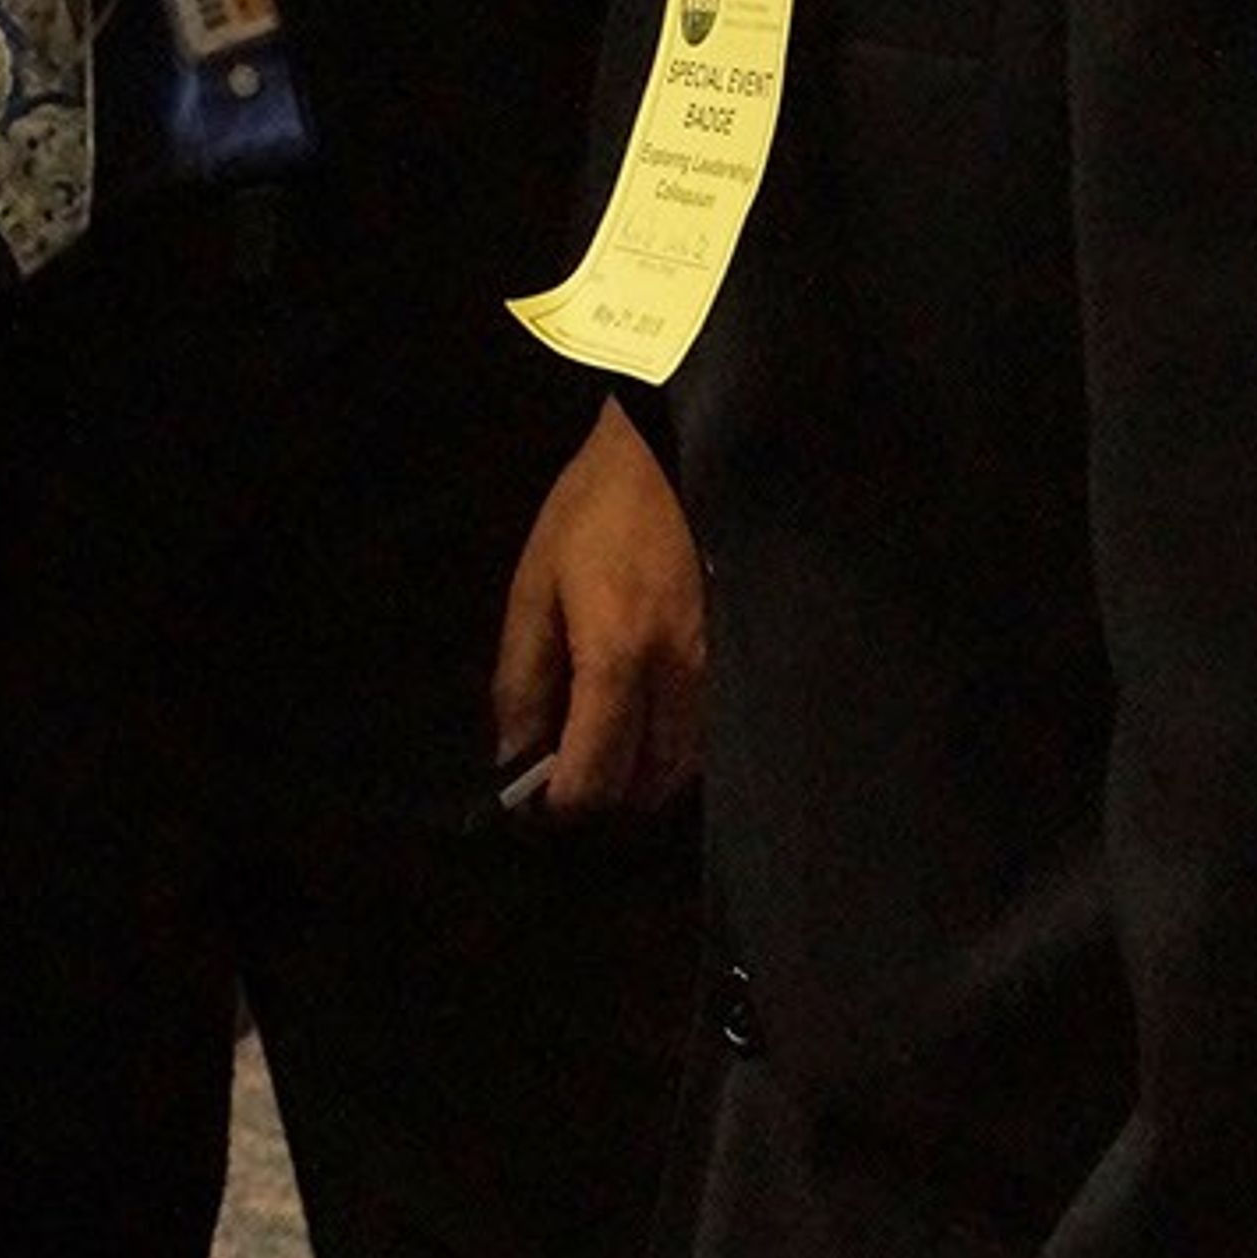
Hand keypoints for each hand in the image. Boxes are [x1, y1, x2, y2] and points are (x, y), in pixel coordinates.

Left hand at [493, 394, 705, 815]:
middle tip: (568, 766)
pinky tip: (649, 719)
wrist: (678, 453)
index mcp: (619, 658)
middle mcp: (680, 680)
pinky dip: (675, 748)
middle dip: (601, 793)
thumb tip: (513, 756)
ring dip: (641, 774)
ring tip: (607, 744)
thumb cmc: (596, 511)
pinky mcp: (743, 660)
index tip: (535, 795)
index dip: (559, 805)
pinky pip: (709, 738)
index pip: (594, 778)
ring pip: (683, 770)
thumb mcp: (535, 584)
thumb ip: (521, 676)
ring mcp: (722, 674)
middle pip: (644, 788)